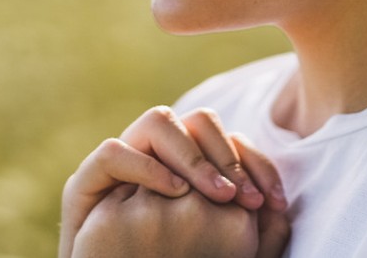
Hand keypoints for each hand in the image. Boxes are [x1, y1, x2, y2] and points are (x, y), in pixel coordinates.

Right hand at [59, 106, 287, 257]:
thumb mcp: (220, 254)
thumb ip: (254, 232)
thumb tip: (280, 209)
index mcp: (190, 172)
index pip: (228, 141)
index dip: (255, 162)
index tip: (273, 201)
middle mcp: (156, 160)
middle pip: (198, 122)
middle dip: (227, 155)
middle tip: (242, 199)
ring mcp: (122, 167)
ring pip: (157, 122)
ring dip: (191, 155)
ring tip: (215, 194)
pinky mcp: (85, 184)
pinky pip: (113, 153)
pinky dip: (146, 166)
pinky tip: (174, 192)